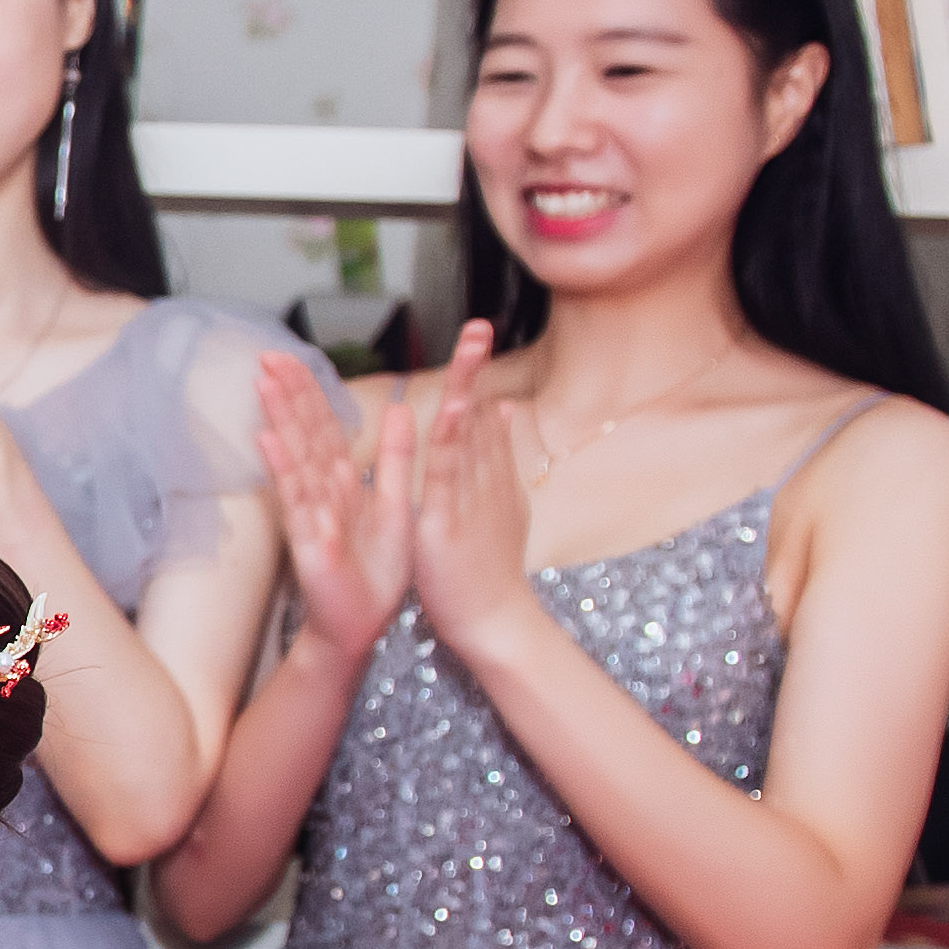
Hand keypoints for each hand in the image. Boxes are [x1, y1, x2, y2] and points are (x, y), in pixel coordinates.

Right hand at [255, 346, 412, 664]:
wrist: (360, 625)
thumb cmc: (376, 572)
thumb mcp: (398, 505)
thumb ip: (397, 458)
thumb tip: (400, 409)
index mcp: (345, 483)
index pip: (326, 427)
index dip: (309, 391)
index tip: (291, 356)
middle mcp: (323, 494)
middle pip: (305, 435)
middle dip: (287, 395)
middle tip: (266, 355)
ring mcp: (312, 516)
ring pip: (297, 459)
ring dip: (280, 420)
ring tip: (264, 384)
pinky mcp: (309, 542)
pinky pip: (298, 501)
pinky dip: (284, 470)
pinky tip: (270, 441)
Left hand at [404, 323, 535, 656]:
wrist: (495, 623)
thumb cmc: (489, 570)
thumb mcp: (499, 507)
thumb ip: (499, 459)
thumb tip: (504, 411)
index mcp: (489, 477)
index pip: (483, 416)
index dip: (480, 373)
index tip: (477, 332)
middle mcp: (484, 481)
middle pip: (479, 414)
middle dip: (477, 368)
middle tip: (478, 325)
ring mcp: (469, 500)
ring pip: (465, 436)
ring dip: (467, 391)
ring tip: (470, 352)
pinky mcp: (449, 522)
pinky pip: (444, 476)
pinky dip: (448, 441)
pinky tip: (451, 411)